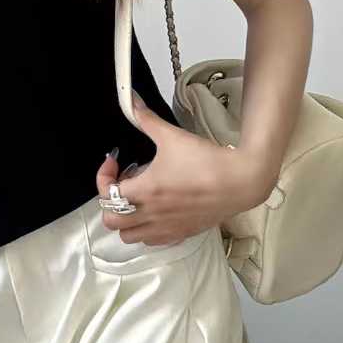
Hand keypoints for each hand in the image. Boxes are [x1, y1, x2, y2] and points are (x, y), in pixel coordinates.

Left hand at [94, 92, 271, 245]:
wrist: (239, 182)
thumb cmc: (207, 162)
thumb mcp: (171, 136)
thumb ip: (146, 119)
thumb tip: (131, 102)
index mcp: (146, 191)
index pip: (107, 194)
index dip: (103, 177)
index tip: (114, 163)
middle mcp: (152, 215)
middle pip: (112, 221)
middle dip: (109, 202)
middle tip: (122, 184)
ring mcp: (166, 228)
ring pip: (130, 236)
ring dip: (126, 219)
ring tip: (137, 198)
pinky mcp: (181, 234)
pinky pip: (153, 241)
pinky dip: (146, 230)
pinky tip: (155, 211)